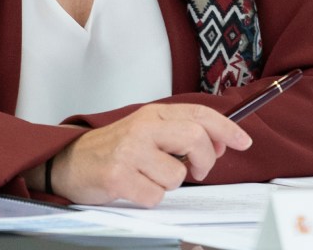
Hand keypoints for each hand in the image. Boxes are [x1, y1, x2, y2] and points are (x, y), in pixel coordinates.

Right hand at [51, 103, 251, 206]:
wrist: (68, 161)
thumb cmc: (112, 148)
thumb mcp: (146, 130)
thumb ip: (178, 132)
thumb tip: (217, 143)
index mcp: (152, 113)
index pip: (200, 114)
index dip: (227, 129)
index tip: (243, 141)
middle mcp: (143, 128)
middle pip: (196, 139)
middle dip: (203, 161)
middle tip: (195, 170)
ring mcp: (130, 151)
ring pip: (177, 175)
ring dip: (168, 183)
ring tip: (147, 176)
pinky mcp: (119, 176)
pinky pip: (156, 196)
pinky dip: (149, 198)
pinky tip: (134, 187)